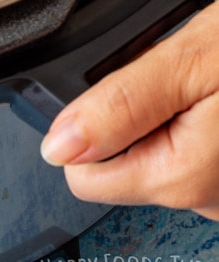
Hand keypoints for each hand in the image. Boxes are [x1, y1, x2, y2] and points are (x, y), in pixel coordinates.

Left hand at [40, 1, 218, 219]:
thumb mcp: (187, 62)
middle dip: (133, 112)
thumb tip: (58, 144)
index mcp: (180, 178)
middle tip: (171, 73)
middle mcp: (203, 199)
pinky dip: (191, 118)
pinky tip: (210, 91)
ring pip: (155, 151)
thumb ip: (121, 104)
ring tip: (197, 78)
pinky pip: (189, 148)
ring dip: (166, 112)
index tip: (117, 83)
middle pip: (119, 161)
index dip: (88, 121)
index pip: (82, 173)